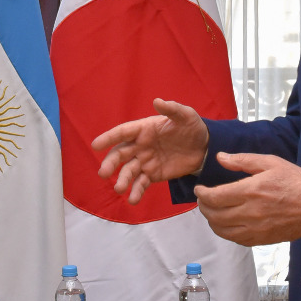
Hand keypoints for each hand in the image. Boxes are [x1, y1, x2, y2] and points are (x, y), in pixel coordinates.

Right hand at [92, 99, 209, 203]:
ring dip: (122, 180)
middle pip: (120, 154)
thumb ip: (172, 109)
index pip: (123, 132)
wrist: (205, 148)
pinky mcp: (153, 175)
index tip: (96, 145)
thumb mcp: (186, 115)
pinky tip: (133, 200)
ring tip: (119, 189)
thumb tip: (157, 101)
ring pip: (128, 171)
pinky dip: (136, 192)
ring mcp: (145, 161)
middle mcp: (140, 145)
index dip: (109, 138)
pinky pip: (141, 183)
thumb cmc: (192, 127)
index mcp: (144, 129)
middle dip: (110, 163)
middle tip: (103, 173)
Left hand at [194, 152, 300, 245]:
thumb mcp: (271, 162)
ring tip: (211, 211)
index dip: (201, 194)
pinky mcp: (262, 240)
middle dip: (203, 207)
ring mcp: (256, 229)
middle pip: (214, 215)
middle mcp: (251, 212)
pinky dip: (225, 232)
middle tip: (202, 200)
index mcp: (251, 191)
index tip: (199, 189)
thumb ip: (243, 160)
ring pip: (222, 231)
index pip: (215, 197)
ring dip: (211, 221)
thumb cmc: (295, 182)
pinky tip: (226, 223)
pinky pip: (236, 240)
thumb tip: (220, 157)